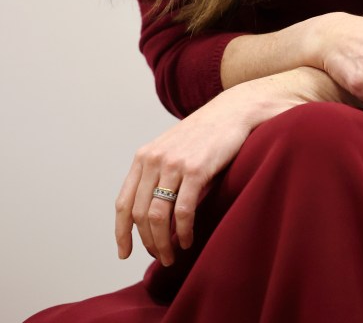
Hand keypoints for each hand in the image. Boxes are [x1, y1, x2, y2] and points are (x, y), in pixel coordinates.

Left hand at [115, 68, 345, 265]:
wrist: (234, 110)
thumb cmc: (207, 135)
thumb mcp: (175, 151)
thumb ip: (160, 178)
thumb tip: (155, 222)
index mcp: (145, 156)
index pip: (123, 202)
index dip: (121, 232)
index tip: (125, 253)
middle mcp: (154, 159)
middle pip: (139, 214)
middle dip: (148, 242)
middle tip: (161, 258)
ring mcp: (174, 163)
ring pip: (157, 216)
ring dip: (163, 243)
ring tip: (173, 256)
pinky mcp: (196, 169)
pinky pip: (182, 211)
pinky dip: (183, 232)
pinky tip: (189, 240)